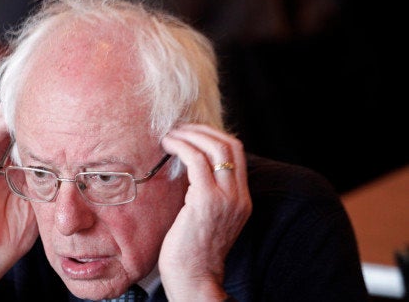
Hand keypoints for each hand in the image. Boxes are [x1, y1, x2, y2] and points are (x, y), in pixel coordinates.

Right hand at [0, 105, 38, 300]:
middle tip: (42, 96)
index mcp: (2, 165)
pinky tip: (11, 121)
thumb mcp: (36, 198)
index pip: (14, 132)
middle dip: (17, 110)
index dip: (31, 119)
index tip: (54, 107)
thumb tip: (73, 163)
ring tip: (27, 101)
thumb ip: (46, 178)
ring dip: (5, 113)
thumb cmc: (12, 234)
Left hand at [159, 124, 251, 300]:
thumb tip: (186, 170)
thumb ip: (205, 195)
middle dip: (202, 130)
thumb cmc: (190, 252)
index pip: (237, 154)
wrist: (193, 279)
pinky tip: (167, 146)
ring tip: (170, 135)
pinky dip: (181, 146)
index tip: (191, 133)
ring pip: (215, 148)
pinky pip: (196, 160)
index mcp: (241, 200)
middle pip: (230, 145)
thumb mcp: (206, 219)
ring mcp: (225, 198)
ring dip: (190, 135)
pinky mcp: (206, 200)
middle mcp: (239, 196)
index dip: (213, 137)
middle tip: (179, 128)